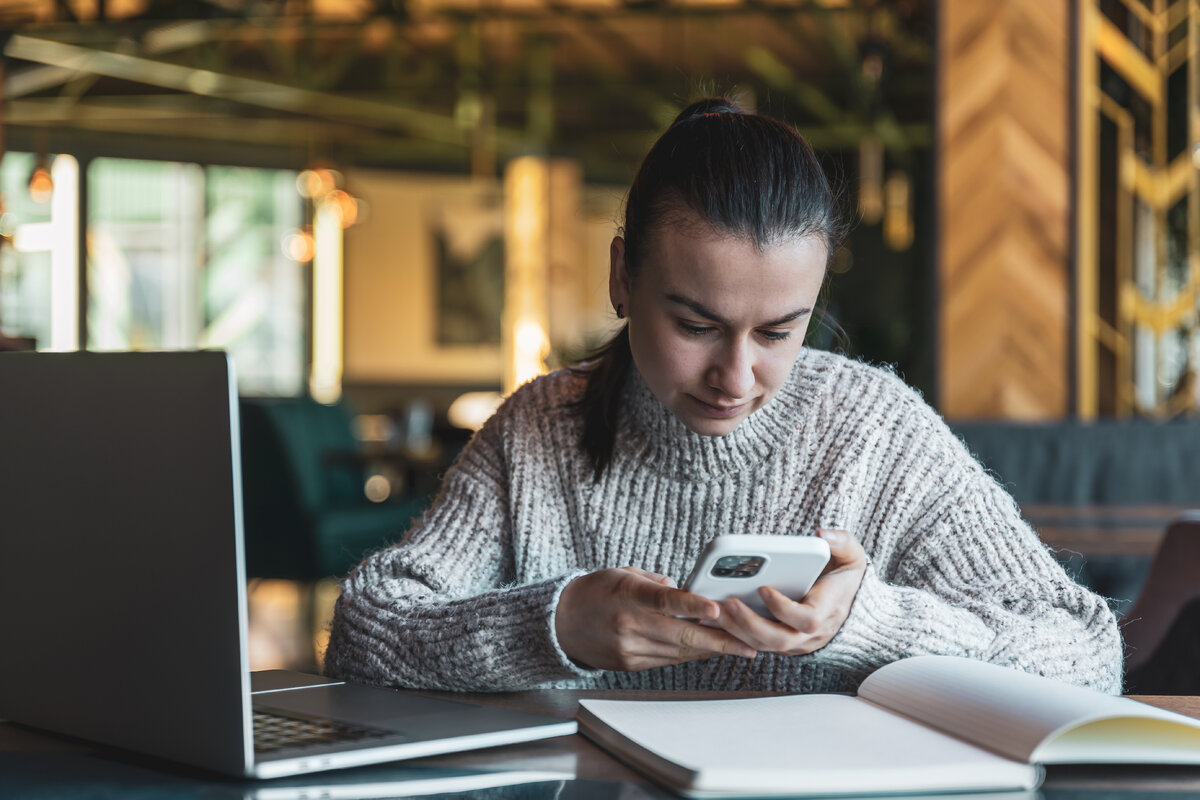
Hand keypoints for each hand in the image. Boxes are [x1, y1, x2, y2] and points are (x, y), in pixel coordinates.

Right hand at [556, 566, 757, 670]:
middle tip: (748, 642)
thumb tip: (686, 593)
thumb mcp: (624, 574)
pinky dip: (689, 655)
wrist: (560, 622)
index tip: (718, 609)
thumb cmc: (594, 591)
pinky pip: (668, 661)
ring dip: (711, 650)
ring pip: (679, 652)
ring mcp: (630, 648)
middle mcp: (629, 625)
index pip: (666, 601)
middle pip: (681, 634)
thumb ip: (657, 584)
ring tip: (739, 647)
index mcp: (628, 595)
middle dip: (720, 640)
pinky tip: (708, 651)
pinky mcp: (630, 664)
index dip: (693, 606)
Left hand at [711, 529, 866, 655]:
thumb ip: (843, 542)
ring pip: (762, 645)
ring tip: (714, 610)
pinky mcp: (779, 642)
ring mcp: (793, 642)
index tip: (763, 588)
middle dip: (750, 623)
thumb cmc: (846, 579)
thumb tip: (822, 534)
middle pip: (778, 639)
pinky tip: (714, 619)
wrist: (849, 608)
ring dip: (736, 629)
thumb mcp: (853, 557)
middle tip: (728, 602)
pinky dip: (734, 634)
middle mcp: (808, 635)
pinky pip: (755, 644)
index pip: (805, 620)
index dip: (783, 608)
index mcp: (826, 614)